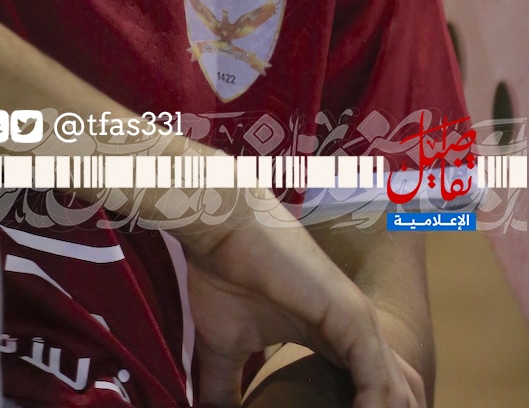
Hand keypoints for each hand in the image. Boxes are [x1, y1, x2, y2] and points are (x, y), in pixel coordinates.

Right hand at [180, 192, 424, 407]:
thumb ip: (225, 388)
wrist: (218, 224)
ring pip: (396, 396)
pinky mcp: (354, 317)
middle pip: (394, 397)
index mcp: (334, 338)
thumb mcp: (222, 348)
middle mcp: (355, 331)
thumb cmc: (222, 272)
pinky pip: (382, 384)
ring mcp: (359, 323)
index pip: (367, 395)